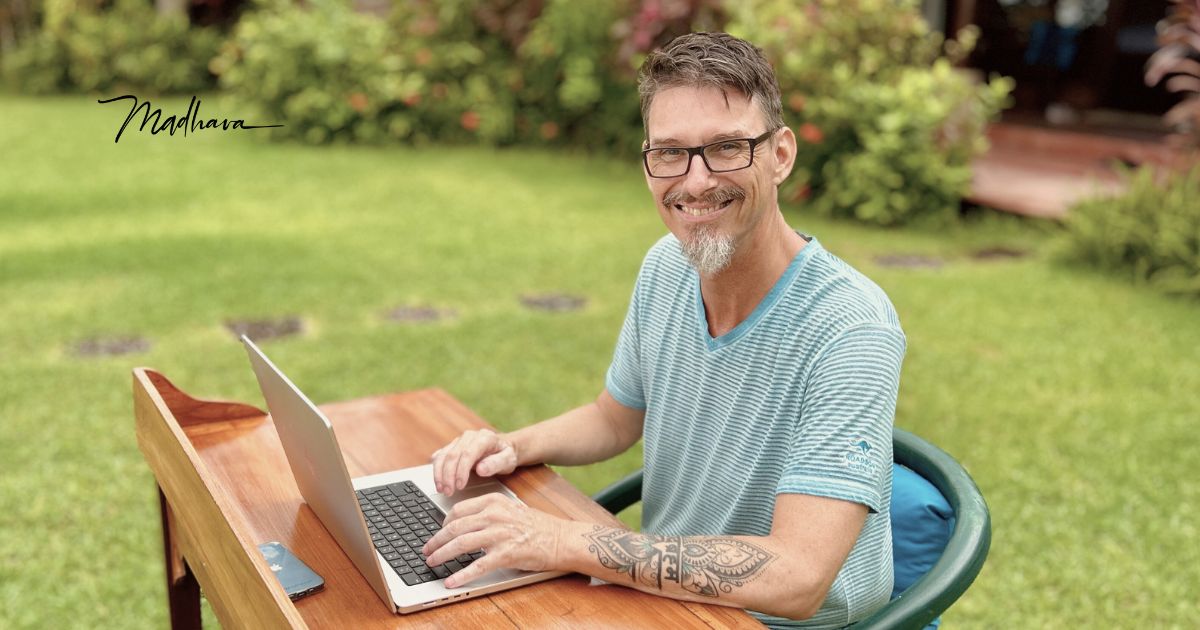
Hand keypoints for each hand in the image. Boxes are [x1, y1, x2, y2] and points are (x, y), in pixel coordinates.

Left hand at [422, 493, 572, 587]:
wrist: (561, 539)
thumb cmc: (538, 526)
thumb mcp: (510, 510)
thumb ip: (488, 514)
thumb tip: (463, 526)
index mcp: (494, 502)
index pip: (458, 510)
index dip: (443, 523)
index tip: (438, 533)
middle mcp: (494, 515)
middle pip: (455, 527)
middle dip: (436, 540)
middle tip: (426, 550)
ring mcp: (500, 534)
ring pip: (461, 544)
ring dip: (442, 555)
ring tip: (431, 562)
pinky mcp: (506, 554)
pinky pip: (477, 566)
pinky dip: (461, 575)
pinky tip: (451, 581)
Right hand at [430, 429, 518, 495]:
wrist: (503, 447)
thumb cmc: (506, 455)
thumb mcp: (508, 460)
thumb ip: (496, 463)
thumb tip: (480, 469)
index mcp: (484, 438)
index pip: (468, 453)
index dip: (461, 471)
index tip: (460, 486)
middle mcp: (469, 436)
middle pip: (453, 455)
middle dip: (448, 475)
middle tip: (448, 492)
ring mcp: (459, 441)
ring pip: (443, 455)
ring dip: (439, 474)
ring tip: (441, 489)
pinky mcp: (452, 446)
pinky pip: (440, 456)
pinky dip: (437, 469)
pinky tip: (437, 480)